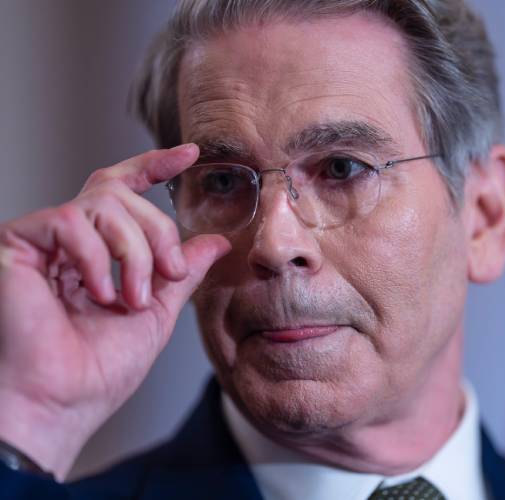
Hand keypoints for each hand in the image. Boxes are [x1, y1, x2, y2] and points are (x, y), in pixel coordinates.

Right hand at [0, 144, 229, 479]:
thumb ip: (183, 272)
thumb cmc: (100, 368)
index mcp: (100, 252)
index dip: (155, 166)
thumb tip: (216, 242)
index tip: (190, 155)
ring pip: (103, 203)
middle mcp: (71, 240)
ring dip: (133, 250)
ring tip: (131, 296)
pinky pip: (69, 221)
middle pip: (122, 194)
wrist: (62, 401)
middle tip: (170, 273)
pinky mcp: (18, 243)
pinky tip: (99, 291)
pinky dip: (96, 256)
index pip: (124, 191)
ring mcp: (44, 240)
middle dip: (158, 232)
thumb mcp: (159, 312)